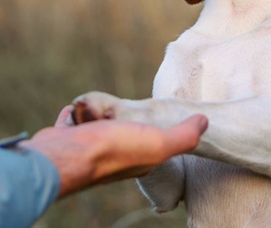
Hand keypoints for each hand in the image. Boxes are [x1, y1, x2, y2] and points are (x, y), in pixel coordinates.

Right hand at [21, 105, 207, 197]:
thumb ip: (184, 136)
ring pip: (96, 124)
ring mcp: (88, 148)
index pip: (152, 141)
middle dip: (119, 117)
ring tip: (96, 109)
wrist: (66, 155)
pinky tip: (75, 111)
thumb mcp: (159, 143)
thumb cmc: (113, 150)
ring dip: (96, 113)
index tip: (155, 116)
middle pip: (121, 129)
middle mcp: (114, 157)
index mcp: (139, 160)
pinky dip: (74, 114)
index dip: (155, 128)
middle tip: (119, 111)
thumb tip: (205, 122)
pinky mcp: (66, 139)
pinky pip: (72, 121)